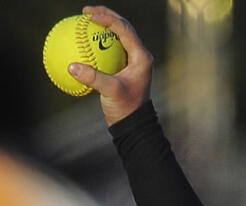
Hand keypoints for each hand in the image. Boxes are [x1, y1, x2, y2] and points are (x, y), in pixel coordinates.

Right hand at [75, 7, 153, 125]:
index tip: (90, 17)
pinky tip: (80, 41)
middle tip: (86, 11)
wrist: (133, 123)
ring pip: (116, 35)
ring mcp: (131, 60)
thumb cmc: (126, 109)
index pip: (125, 30)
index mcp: (141, 57)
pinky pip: (109, 48)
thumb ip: (93, 78)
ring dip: (101, 25)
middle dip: (105, 15)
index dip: (108, 19)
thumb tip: (71, 66)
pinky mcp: (123, 67)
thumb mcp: (110, 93)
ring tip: (84, 19)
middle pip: (122, 27)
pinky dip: (96, 42)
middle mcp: (139, 56)